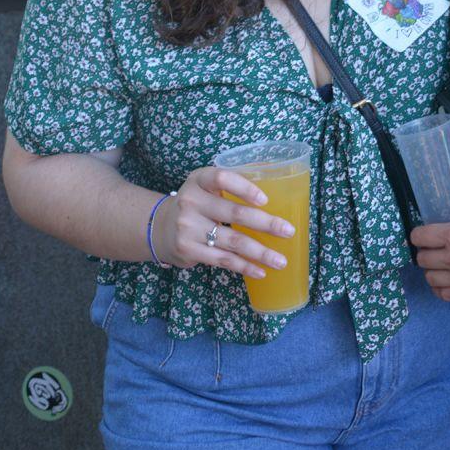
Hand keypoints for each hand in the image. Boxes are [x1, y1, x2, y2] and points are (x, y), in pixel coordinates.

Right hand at [151, 164, 295, 278]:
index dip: (244, 188)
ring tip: (281, 260)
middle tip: (288, 231)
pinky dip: (244, 266)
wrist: (161, 227)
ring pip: (232, 241)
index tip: (265, 200)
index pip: (222, 178)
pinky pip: (222, 260)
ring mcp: (188, 227)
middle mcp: (191, 202)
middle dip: (265, 223)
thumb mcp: (205, 187)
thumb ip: (229, 189)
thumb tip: (276, 200)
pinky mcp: (189, 250)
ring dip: (260, 252)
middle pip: (234, 213)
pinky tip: (260, 270)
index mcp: (199, 180)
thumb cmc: (196, 204)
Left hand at [412, 206, 449, 301]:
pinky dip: (440, 288)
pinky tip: (446, 282)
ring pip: (430, 279)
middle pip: (422, 259)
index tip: (423, 235)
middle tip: (433, 250)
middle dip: (425, 253)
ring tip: (440, 266)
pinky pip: (444, 295)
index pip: (419, 237)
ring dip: (432, 271)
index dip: (418, 235)